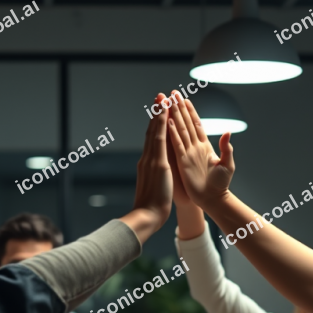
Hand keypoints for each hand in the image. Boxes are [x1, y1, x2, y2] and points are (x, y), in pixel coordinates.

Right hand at [119, 93, 172, 243]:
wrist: (148, 215)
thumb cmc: (153, 206)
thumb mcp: (155, 186)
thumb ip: (155, 176)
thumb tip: (155, 172)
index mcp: (149, 164)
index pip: (153, 139)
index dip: (156, 124)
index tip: (158, 111)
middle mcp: (148, 158)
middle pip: (152, 131)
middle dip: (156, 113)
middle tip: (159, 96)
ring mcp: (151, 159)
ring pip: (155, 131)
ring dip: (159, 113)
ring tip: (162, 98)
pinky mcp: (157, 163)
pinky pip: (161, 139)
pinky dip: (162, 125)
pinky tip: (165, 114)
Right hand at [166, 95, 233, 209]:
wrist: (213, 199)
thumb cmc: (221, 184)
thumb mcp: (227, 164)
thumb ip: (226, 148)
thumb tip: (228, 132)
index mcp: (204, 147)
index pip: (196, 125)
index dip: (191, 112)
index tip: (185, 99)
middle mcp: (194, 148)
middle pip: (186, 123)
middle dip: (179, 108)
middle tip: (172, 93)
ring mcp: (187, 154)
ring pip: (180, 130)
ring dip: (174, 116)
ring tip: (168, 102)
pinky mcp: (183, 162)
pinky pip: (177, 145)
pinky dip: (173, 133)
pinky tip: (168, 122)